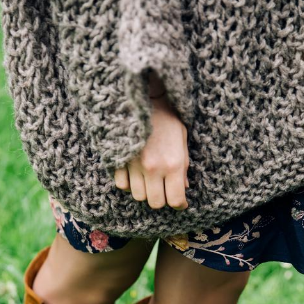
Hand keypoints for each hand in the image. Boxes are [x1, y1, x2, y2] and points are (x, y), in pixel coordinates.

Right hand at [114, 92, 189, 210]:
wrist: (144, 99)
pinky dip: (129, 183)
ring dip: (145, 192)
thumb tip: (183, 187)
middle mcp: (153, 168)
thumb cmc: (167, 119)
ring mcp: (134, 166)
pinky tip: (135, 174)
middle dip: (161, 199)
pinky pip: (122, 185)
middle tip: (164, 190)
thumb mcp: (182, 140)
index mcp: (173, 164)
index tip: (180, 202)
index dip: (179, 204)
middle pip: (155, 202)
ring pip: (138, 196)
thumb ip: (183, 166)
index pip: (176, 199)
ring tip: (150, 180)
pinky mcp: (120, 160)